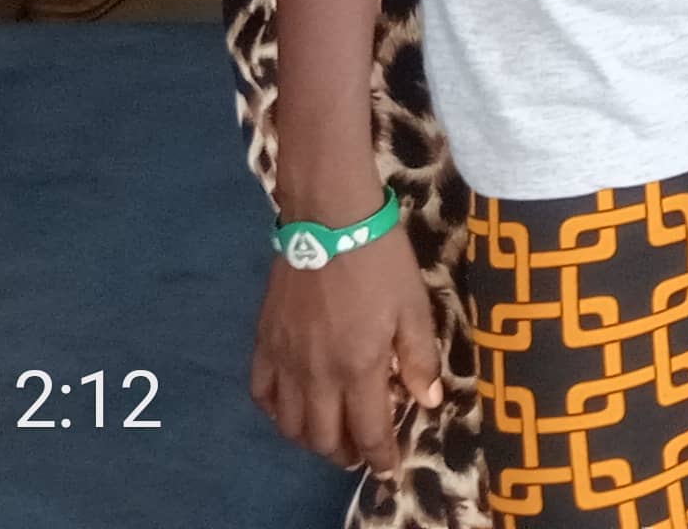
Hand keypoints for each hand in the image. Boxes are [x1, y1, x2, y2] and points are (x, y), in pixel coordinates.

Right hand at [249, 237, 439, 473]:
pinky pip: (261, 394)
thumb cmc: (380, 259)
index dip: (380, 457)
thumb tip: (425, 401)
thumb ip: (419, 358)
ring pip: (290, 425)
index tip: (388, 469)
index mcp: (358, 368)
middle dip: (346, 454)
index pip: (369, 431)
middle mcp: (316, 375)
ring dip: (312, 440)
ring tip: (331, 435)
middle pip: (324, 438)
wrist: (328, 217)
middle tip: (361, 452)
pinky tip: (291, 407)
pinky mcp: (264, 341)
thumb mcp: (414, 306)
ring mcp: (285, 360)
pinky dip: (276, 412)